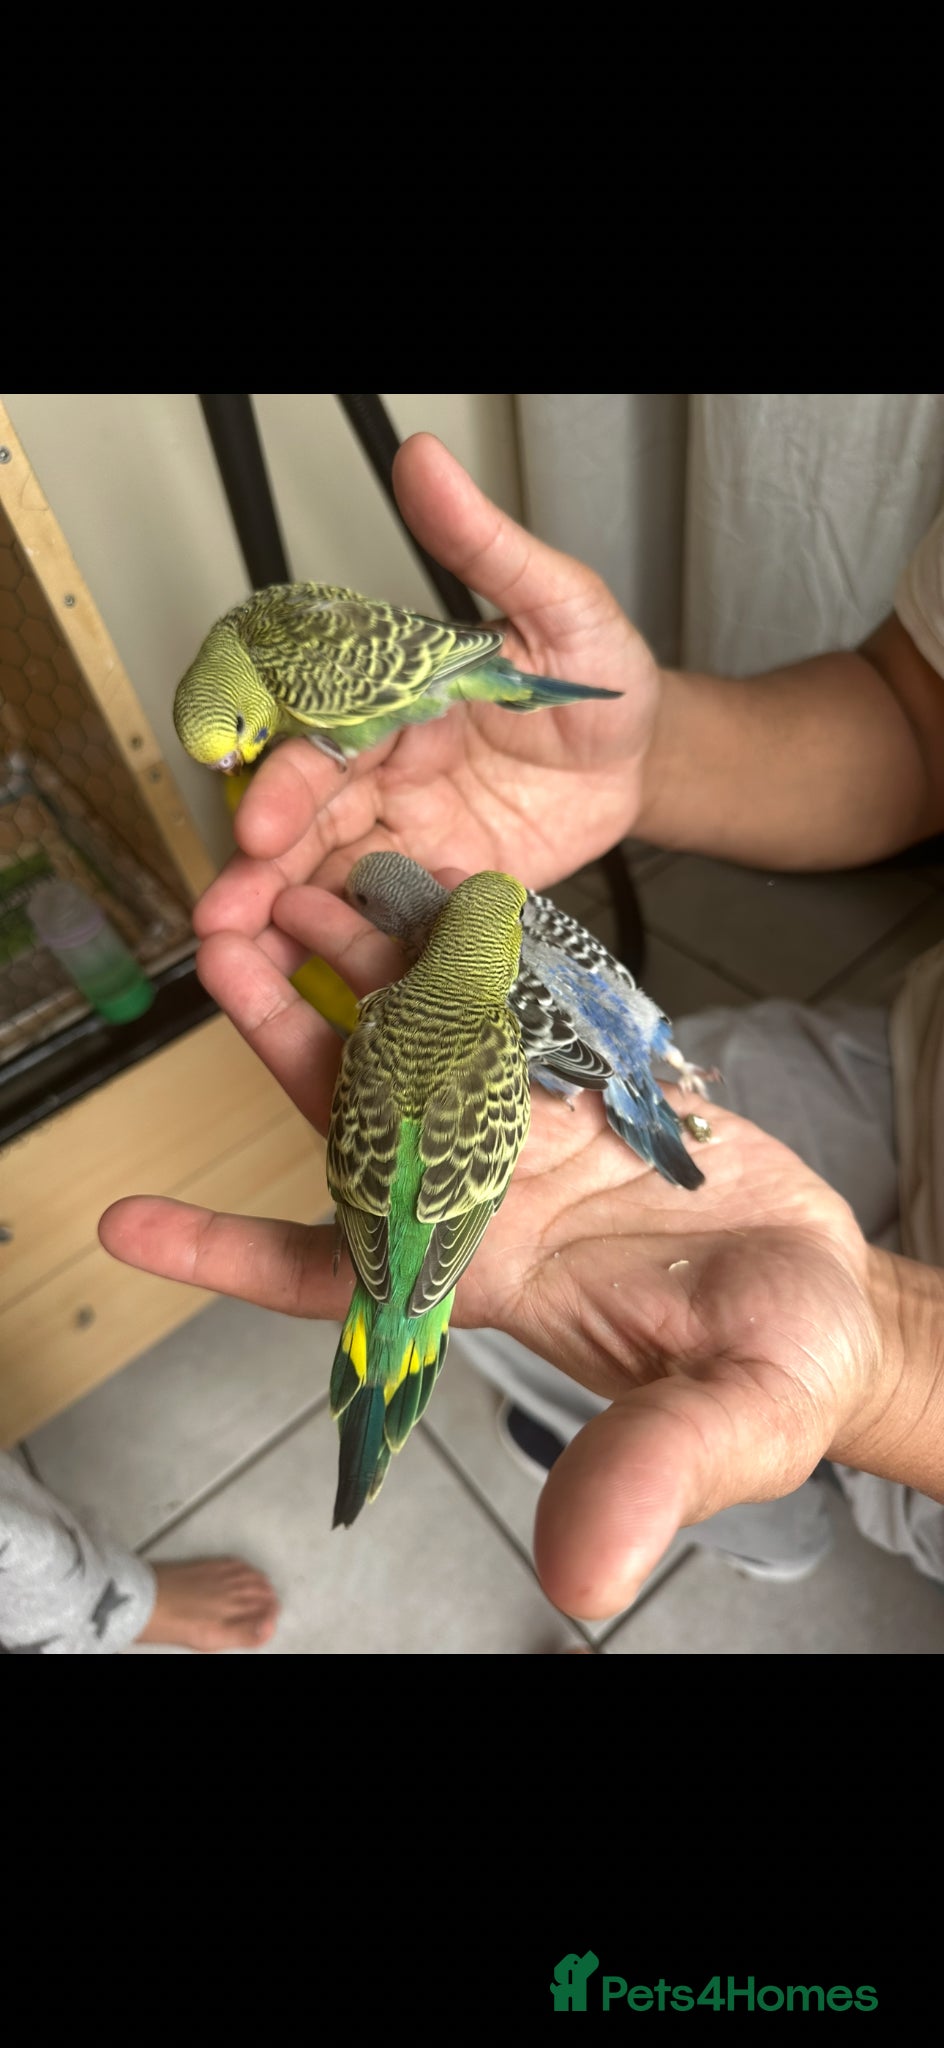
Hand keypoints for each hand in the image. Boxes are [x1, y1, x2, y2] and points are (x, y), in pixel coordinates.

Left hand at [100, 888, 891, 1620]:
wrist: (838, 1293)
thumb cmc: (781, 1374)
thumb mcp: (725, 1427)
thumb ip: (649, 1474)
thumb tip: (581, 1578)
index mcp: (483, 1284)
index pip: (332, 1272)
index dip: (227, 1250)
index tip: (126, 1221)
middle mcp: (482, 1198)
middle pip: (354, 1114)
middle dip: (283, 1032)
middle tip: (221, 941)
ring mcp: (530, 1129)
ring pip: (421, 1039)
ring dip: (361, 965)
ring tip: (306, 881)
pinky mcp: (585, 1077)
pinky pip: (509, 1002)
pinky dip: (470, 946)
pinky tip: (430, 883)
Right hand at [194, 431, 661, 952]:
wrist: (648, 755)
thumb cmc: (597, 673)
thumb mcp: (558, 603)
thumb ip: (487, 546)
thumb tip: (424, 460)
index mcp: (397, 701)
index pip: (328, 742)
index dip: (292, 784)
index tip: (261, 822)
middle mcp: (387, 770)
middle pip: (310, 821)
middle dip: (262, 868)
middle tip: (224, 911)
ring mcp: (409, 833)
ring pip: (331, 877)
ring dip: (284, 916)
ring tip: (239, 961)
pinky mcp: (440, 887)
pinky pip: (391, 920)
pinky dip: (356, 948)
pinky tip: (322, 982)